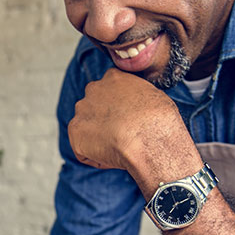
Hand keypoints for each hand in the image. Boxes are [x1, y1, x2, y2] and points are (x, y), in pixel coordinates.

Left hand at [67, 68, 185, 172]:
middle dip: (104, 122)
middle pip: (93, 108)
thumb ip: (137, 97)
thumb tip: (138, 107)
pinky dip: (96, 157)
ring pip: (87, 129)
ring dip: (99, 139)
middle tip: (121, 135)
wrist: (149, 138)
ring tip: (120, 148)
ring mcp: (81, 110)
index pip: (109, 91)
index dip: (117, 108)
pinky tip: (113, 157)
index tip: (126, 120)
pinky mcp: (75, 133)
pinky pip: (83, 150)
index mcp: (113, 77)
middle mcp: (93, 89)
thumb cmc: (159, 120)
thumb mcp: (154, 96)